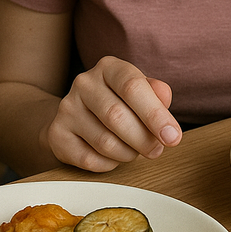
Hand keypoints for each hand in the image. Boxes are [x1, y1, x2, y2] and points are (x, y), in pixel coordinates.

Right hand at [45, 57, 182, 171]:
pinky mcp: (57, 134)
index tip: (172, 136)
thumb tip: (164, 99)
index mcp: (108, 68)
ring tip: (134, 150)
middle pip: (117, 116)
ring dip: (128, 153)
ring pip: (105, 142)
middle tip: (157, 150)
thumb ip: (157, 94)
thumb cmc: (119, 102)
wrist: (77, 115)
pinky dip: (109, 164)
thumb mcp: (141, 92)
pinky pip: (90, 159)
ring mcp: (67, 108)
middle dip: (143, 140)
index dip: (155, 114)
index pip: (132, 86)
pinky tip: (113, 156)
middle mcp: (84, 83)